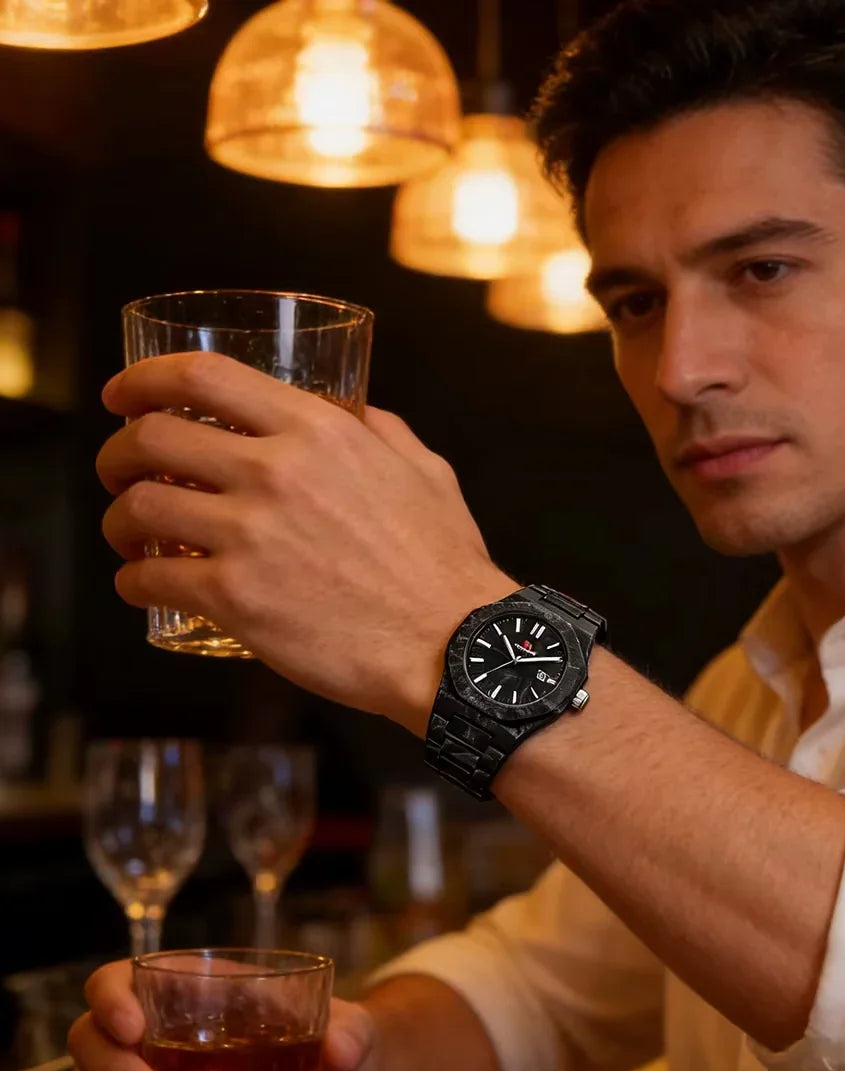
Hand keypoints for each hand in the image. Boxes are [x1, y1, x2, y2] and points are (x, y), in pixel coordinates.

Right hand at [67, 961, 384, 1070]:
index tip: (134, 1028)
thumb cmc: (340, 1041)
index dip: (112, 996)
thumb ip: (353, 1033)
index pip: (124, 976)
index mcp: (199, 987)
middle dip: (112, 1070)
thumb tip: (343, 1048)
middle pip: (91, 1037)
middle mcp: (161, 1028)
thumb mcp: (354, 1031)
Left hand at [96, 353, 514, 734]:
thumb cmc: (444, 565)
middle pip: (151, 438)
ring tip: (130, 536)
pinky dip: (134, 580)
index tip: (124, 395)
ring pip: (137, 507)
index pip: (203, 377)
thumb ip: (383, 432)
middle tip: (121, 472)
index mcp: (319, 431)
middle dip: (118, 453)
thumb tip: (357, 412)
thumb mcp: (426, 473)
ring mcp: (250, 536)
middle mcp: (275, 472)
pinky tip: (144, 585)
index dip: (145, 379)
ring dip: (118, 520)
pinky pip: (150, 578)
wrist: (453, 646)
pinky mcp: (235, 599)